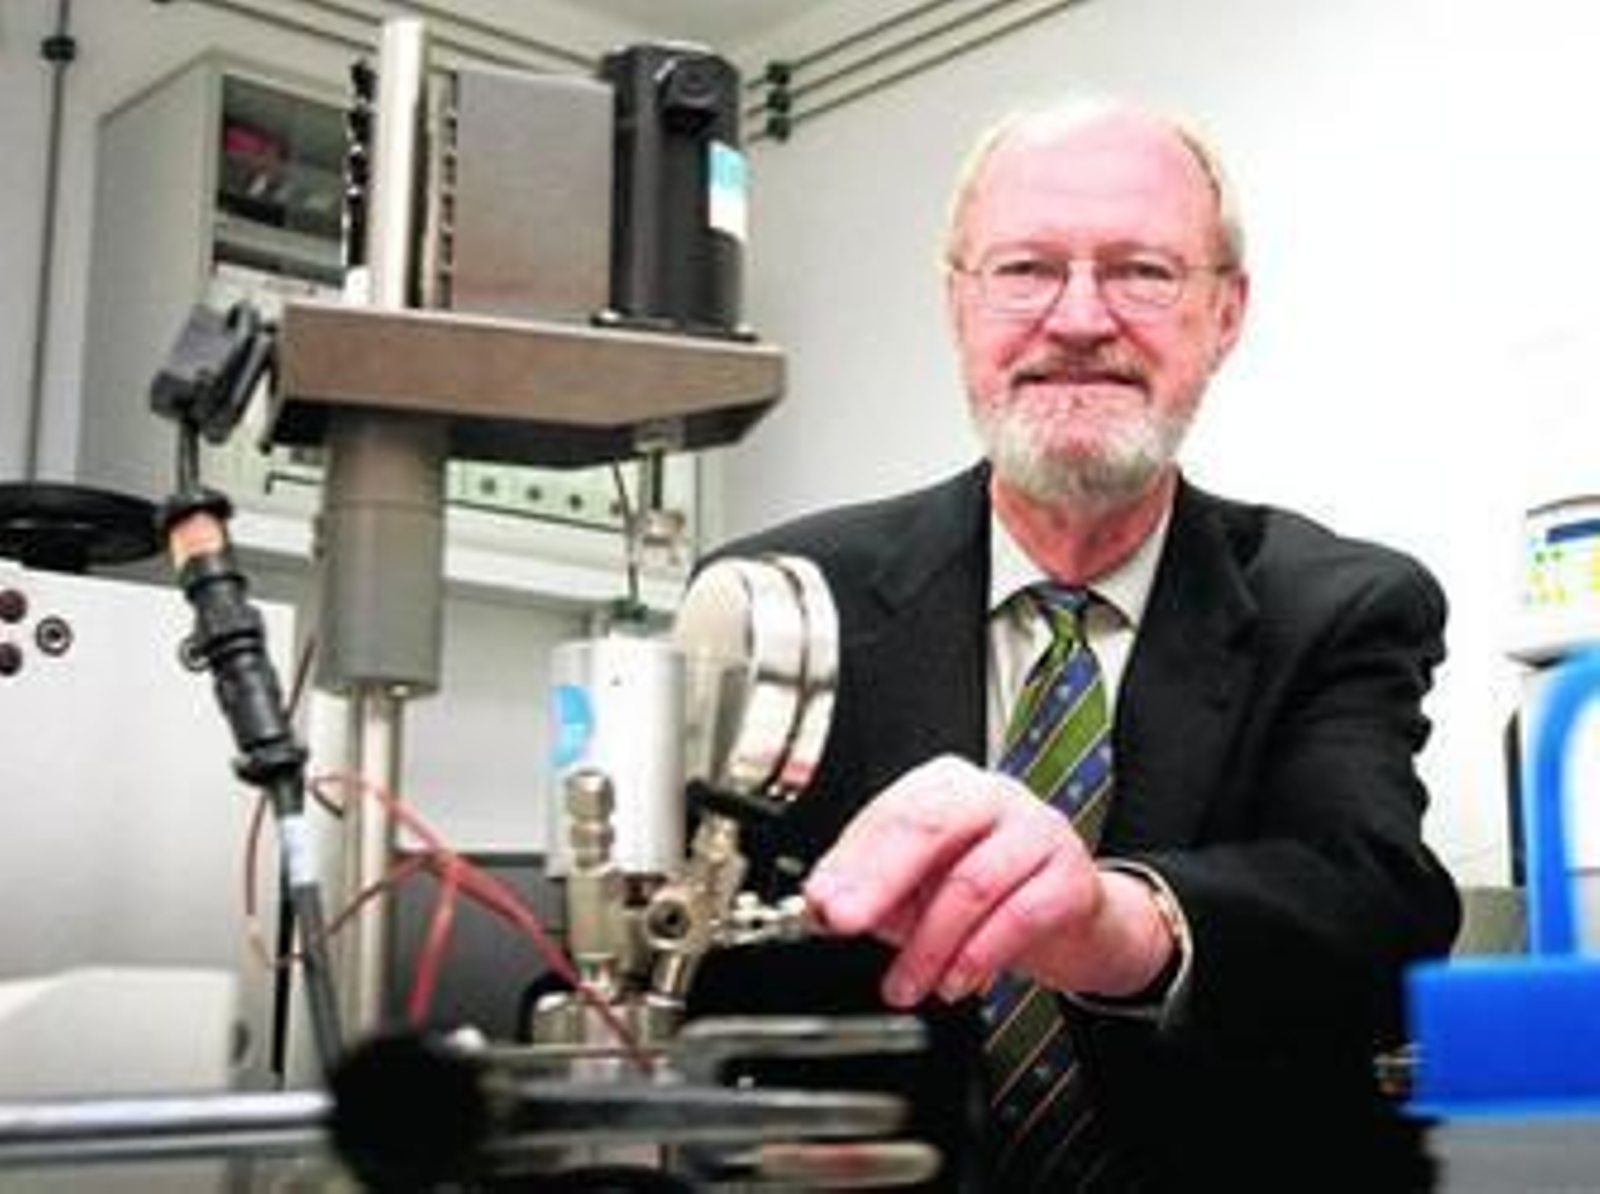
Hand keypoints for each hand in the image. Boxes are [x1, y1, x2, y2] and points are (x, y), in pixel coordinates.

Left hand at [801, 755, 1172, 1007]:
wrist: (1074, 923)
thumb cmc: (990, 896)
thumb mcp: (921, 892)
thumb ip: (874, 894)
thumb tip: (825, 905)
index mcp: (947, 787)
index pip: (892, 812)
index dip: (852, 859)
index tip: (822, 900)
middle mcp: (994, 796)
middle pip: (930, 828)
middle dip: (879, 882)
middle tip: (846, 922)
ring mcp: (1038, 831)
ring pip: (971, 881)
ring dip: (928, 945)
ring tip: (905, 984)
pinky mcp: (1071, 877)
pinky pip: (1019, 916)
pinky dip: (978, 956)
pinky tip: (955, 982)